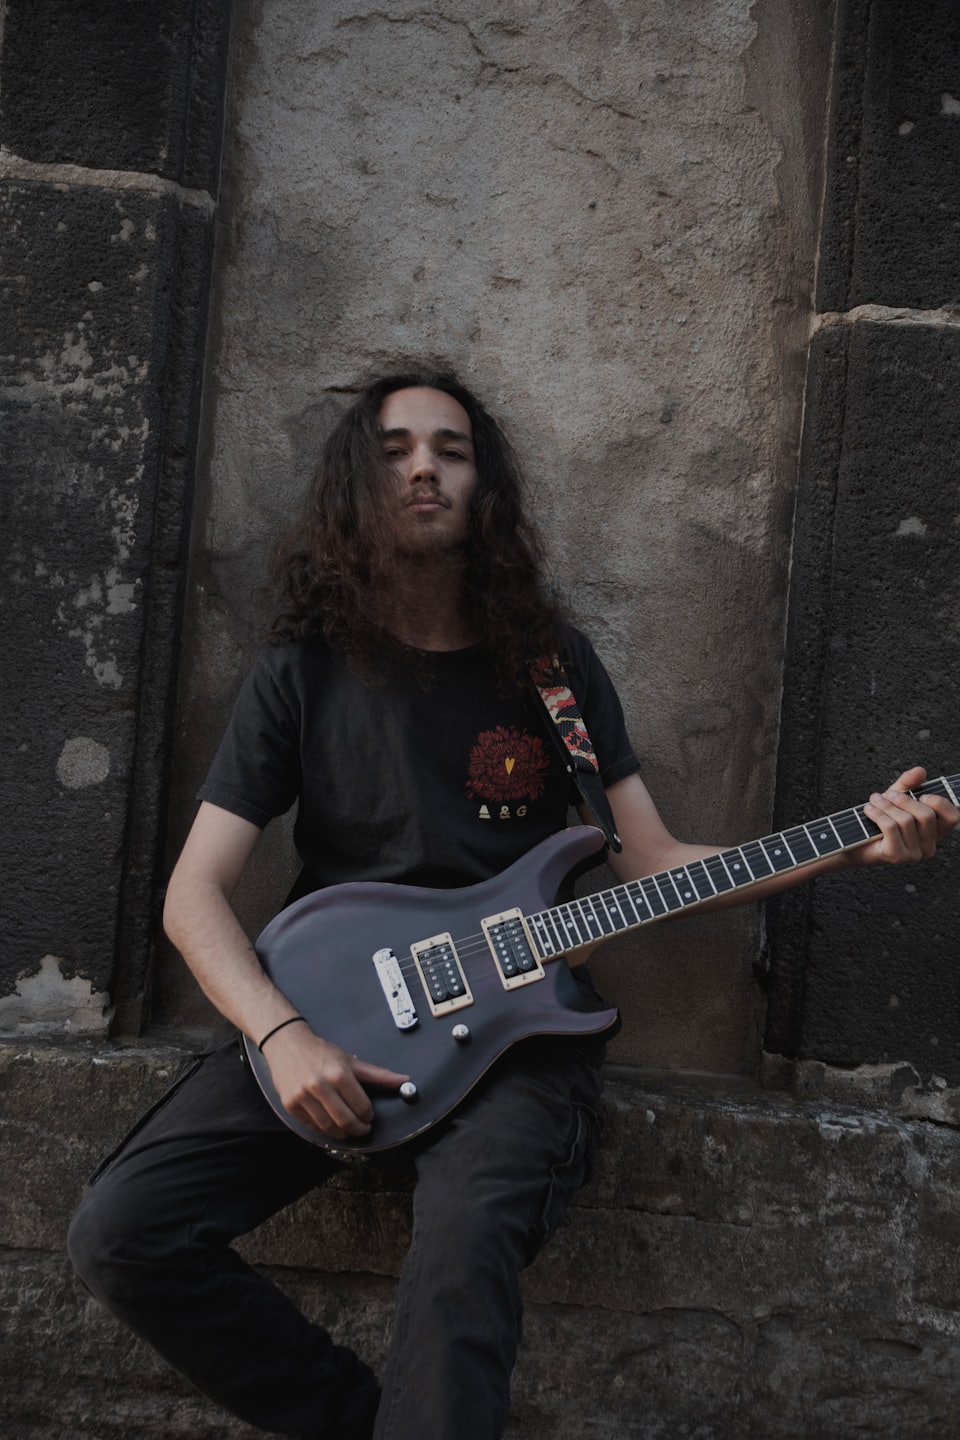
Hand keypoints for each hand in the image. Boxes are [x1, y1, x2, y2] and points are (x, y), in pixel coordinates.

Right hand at [264, 1023, 408, 1139]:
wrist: (286, 1044)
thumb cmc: (321, 1052)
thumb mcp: (351, 1060)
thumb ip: (379, 1075)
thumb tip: (405, 1080)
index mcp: (339, 1074)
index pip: (361, 1107)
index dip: (368, 1116)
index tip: (369, 1117)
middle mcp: (320, 1086)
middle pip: (345, 1121)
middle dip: (358, 1130)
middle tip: (362, 1129)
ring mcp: (303, 1096)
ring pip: (328, 1128)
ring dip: (342, 1134)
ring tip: (347, 1129)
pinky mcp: (290, 1105)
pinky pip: (311, 1126)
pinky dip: (323, 1129)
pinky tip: (329, 1123)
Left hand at [859, 766, 958, 866]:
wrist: (855, 838)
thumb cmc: (880, 819)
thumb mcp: (897, 797)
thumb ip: (909, 783)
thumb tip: (920, 771)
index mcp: (935, 832)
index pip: (952, 817)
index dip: (940, 803)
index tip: (922, 795)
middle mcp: (929, 846)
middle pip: (927, 815)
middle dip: (904, 800)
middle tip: (888, 794)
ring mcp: (914, 854)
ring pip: (906, 820)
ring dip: (886, 805)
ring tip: (874, 801)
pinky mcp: (897, 856)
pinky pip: (891, 828)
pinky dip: (877, 814)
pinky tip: (869, 810)